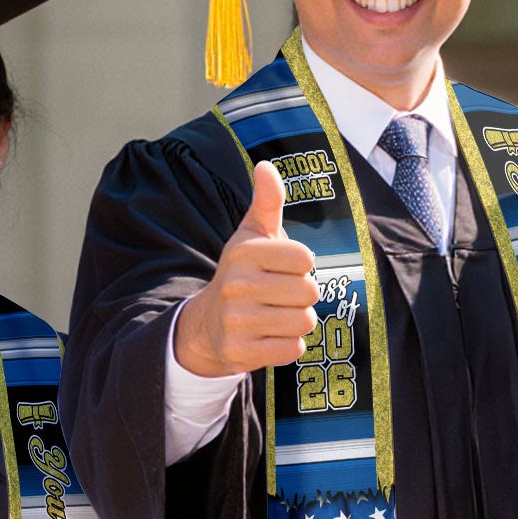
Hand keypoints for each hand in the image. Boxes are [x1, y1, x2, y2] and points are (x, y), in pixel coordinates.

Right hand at [171, 160, 319, 377]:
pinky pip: (292, 350)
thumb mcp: (252, 236)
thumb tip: (266, 166)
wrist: (208, 324)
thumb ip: (267, 202)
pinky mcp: (240, 352)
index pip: (305, 258)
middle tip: (280, 296)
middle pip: (309, 291)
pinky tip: (269, 336)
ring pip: (304, 322)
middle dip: (302, 296)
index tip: (281, 268)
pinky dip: (288, 346)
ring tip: (275, 315)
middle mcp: (237, 284)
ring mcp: (236, 321)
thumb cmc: (242, 274)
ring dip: (297, 321)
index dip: (301, 266)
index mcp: (245, 252)